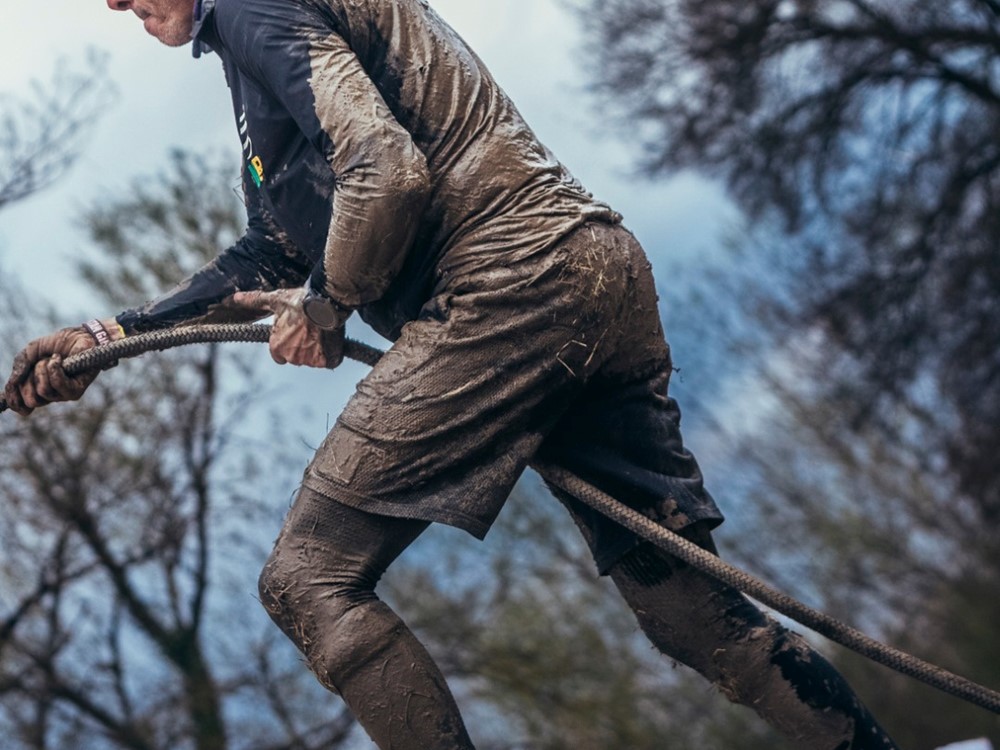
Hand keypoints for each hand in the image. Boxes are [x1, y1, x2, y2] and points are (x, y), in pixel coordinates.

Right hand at [3, 319, 121, 415]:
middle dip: (29, 380)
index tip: (11, 388)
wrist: (80, 336)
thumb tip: (12, 383)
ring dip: (43, 369)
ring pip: (43, 391)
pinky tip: (59, 360)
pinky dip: (54, 368)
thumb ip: (20, 364)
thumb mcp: (32, 351)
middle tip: (39, 363)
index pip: (21, 405)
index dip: (13, 400)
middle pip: (30, 400)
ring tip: (53, 359)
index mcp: (36, 388)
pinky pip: (57, 384)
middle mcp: (49, 395)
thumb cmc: (57, 344)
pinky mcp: (75, 390)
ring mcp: (63, 395)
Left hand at [228, 289, 346, 368]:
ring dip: (316, 350)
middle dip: (301, 347)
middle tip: (309, 330)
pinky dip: (330, 353)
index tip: (293, 335)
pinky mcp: (325, 360)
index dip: (285, 345)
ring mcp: (309, 360)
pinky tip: (330, 339)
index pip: (278, 356)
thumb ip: (255, 301)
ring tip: (320, 332)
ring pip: (312, 359)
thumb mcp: (275, 300)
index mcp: (277, 346)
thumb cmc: (299, 301)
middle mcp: (291, 356)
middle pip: (295, 357)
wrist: (325, 303)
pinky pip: (328, 361)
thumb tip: (235, 298)